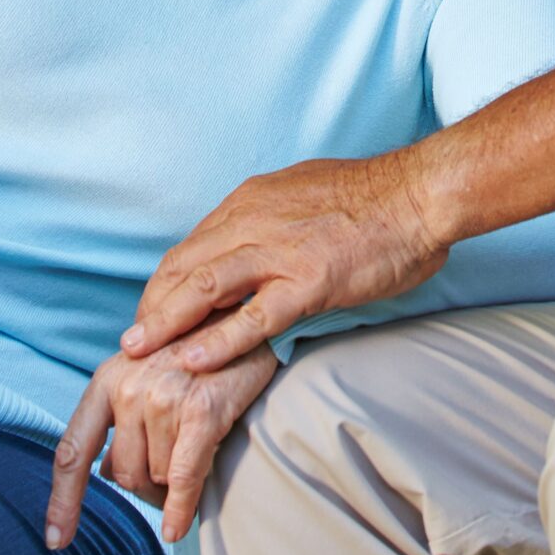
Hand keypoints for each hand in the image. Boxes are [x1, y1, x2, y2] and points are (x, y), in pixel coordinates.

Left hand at [46, 315, 279, 547]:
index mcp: (107, 379)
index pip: (73, 451)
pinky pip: (183, 480)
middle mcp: (130, 387)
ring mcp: (164, 398)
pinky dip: (180, 510)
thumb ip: (118, 422)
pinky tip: (177, 528)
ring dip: (176, 479)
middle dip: (147, 484)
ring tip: (197, 446)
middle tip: (173, 468)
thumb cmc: (194, 354)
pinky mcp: (202, 411)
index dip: (63, 500)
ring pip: (159, 477)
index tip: (56, 540)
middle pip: (124, 474)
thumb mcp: (144, 376)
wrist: (246, 321)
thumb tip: (103, 473)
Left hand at [120, 154, 448, 369]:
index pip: (191, 245)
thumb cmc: (375, 198)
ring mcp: (279, 252)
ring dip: (165, 322)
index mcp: (252, 200)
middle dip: (153, 306)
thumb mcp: (305, 192)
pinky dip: (218, 340)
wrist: (420, 194)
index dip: (166, 283)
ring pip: (203, 288)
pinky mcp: (308, 282)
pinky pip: (253, 316)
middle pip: (183, 266)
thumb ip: (274, 217)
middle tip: (133, 342)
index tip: (153, 311)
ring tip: (138, 352)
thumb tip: (257, 239)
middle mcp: (254, 219)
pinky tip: (193, 361)